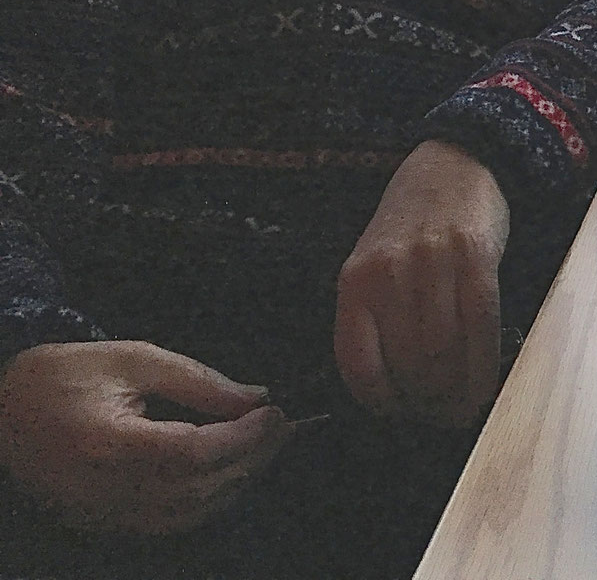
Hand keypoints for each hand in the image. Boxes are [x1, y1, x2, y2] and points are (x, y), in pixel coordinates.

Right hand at [0, 340, 289, 532]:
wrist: (2, 408)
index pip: (191, 453)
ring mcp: (96, 513)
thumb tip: (256, 398)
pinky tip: (227, 472)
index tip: (275, 412)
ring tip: (262, 446)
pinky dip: (205, 502)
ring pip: (185, 514)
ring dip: (234, 483)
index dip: (242, 437)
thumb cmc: (65, 374)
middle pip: (195, 488)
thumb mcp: (134, 358)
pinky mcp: (98, 522)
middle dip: (250, 459)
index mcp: (104, 442)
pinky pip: (164, 524)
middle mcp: (99, 488)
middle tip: (281, 428)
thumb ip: (199, 381)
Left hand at [335, 139, 510, 426]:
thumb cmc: (412, 225)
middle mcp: (391, 274)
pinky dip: (483, 369)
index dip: (381, 402)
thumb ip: (376, 317)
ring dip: (454, 394)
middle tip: (437, 417)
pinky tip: (483, 388)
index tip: (399, 415)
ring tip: (459, 407)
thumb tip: (393, 388)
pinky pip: (481, 329)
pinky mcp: (477, 258)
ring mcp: (435, 265)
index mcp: (355, 282)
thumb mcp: (375, 266)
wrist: (455, 164)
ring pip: (444, 353)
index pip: (359, 364)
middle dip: (424, 403)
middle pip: (407, 364)